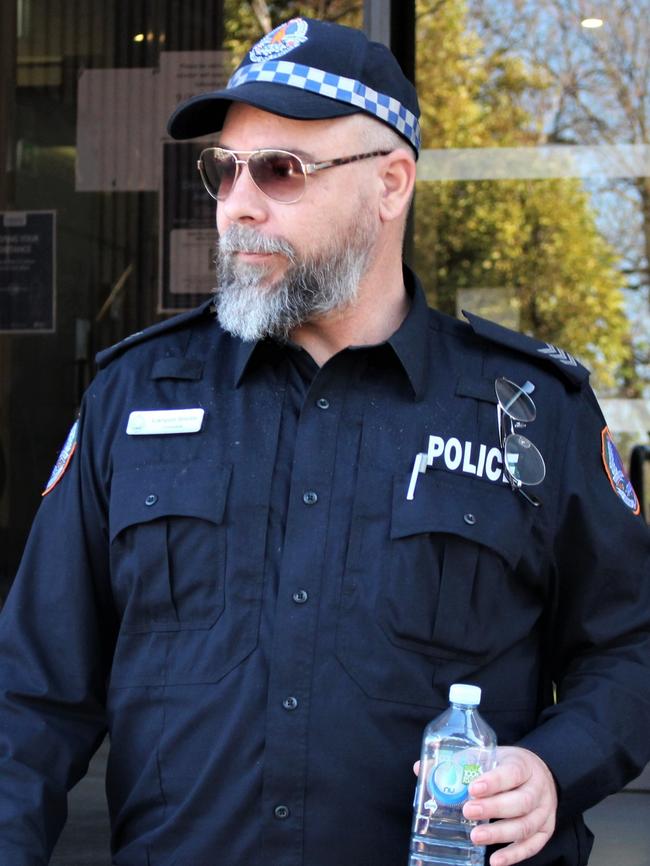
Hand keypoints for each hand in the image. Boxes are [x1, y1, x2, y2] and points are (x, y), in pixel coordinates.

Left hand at [462, 746, 556, 865]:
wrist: (540, 774)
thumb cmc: (508, 765)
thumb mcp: (492, 755)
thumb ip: (463, 762)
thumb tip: (422, 767)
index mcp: (524, 765)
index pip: (512, 772)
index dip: (494, 782)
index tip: (473, 788)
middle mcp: (538, 789)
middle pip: (521, 802)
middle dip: (493, 809)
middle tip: (468, 811)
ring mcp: (544, 811)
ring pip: (525, 826)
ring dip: (499, 834)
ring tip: (476, 836)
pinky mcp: (545, 830)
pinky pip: (532, 846)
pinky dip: (514, 855)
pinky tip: (496, 861)